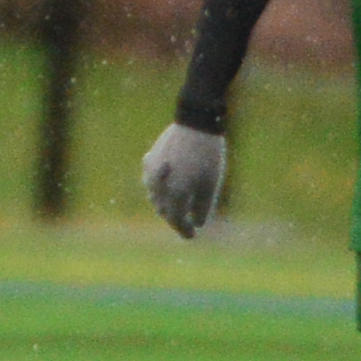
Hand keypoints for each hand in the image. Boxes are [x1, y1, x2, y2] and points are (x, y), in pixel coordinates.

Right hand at [142, 122, 226, 238]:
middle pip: (164, 210)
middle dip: (175, 219)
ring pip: (155, 196)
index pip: (176, 220)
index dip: (184, 230)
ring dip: (165, 204)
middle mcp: (159, 187)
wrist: (195, 124)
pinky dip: (160, 188)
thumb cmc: (207, 155)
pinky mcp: (150, 160)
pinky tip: (167, 186)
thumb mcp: (211, 184)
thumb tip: (197, 223)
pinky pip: (152, 180)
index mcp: (175, 195)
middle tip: (185, 224)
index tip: (192, 236)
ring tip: (176, 207)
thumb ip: (203, 207)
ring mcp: (151, 173)